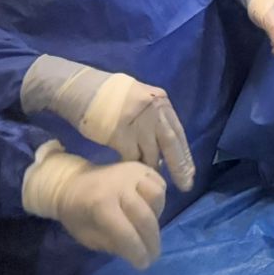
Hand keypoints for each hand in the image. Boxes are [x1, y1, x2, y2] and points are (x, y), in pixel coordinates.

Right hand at [21, 57, 195, 192]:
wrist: (83, 89)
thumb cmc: (109, 95)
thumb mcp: (140, 98)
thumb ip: (153, 115)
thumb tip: (161, 140)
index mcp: (160, 101)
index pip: (178, 131)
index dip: (184, 154)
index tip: (190, 172)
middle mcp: (153, 111)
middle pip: (171, 144)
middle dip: (179, 167)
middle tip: (185, 185)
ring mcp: (138, 123)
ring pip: (150, 154)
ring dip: (151, 169)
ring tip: (151, 183)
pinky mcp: (121, 134)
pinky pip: (131, 158)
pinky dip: (132, 167)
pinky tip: (131, 176)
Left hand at [23, 144, 165, 270]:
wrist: (71, 183)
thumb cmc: (77, 214)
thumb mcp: (88, 237)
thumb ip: (114, 245)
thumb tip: (139, 253)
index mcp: (101, 204)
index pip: (126, 233)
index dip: (137, 252)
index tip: (144, 265)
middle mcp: (119, 185)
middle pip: (145, 217)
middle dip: (151, 240)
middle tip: (153, 254)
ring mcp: (132, 172)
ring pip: (157, 197)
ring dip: (157, 216)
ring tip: (148, 227)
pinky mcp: (140, 166)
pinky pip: (160, 184)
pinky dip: (158, 200)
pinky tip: (150, 210)